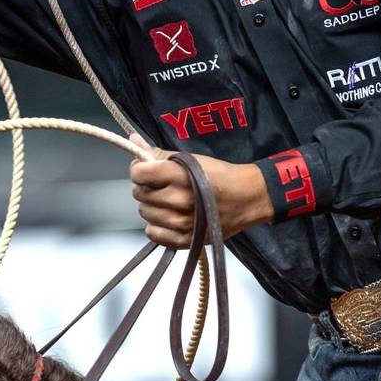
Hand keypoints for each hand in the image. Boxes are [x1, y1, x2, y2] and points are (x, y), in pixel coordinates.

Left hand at [128, 133, 273, 248]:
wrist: (247, 198)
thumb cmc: (219, 175)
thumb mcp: (191, 159)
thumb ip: (159, 153)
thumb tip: (133, 141)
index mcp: (179, 176)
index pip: (139, 174)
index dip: (139, 170)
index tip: (147, 170)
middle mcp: (178, 200)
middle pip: (139, 194)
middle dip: (147, 188)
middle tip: (161, 186)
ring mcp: (181, 223)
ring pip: (144, 214)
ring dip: (152, 206)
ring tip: (168, 201)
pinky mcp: (185, 240)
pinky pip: (153, 234)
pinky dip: (157, 226)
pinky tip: (169, 217)